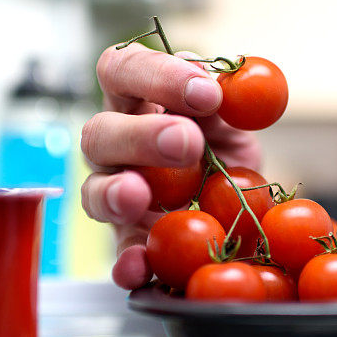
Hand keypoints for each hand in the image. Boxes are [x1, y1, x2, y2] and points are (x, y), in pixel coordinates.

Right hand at [81, 42, 261, 289]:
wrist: (242, 210)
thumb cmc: (225, 149)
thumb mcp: (234, 120)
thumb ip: (227, 102)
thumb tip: (226, 85)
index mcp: (138, 99)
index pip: (124, 70)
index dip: (156, 75)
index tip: (205, 93)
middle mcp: (116, 144)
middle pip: (100, 131)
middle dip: (141, 135)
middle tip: (187, 143)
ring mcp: (115, 194)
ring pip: (93, 191)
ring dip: (114, 192)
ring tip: (138, 196)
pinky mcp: (129, 239)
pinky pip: (119, 252)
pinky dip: (128, 261)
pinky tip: (139, 266)